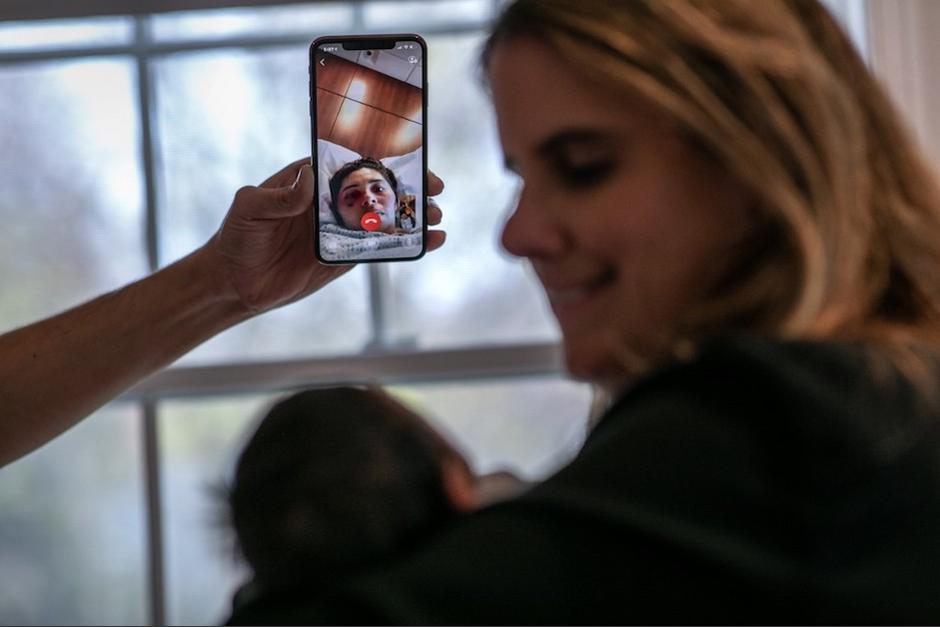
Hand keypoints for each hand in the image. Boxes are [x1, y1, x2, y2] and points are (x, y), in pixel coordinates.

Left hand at [211, 157, 445, 313]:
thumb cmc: (237, 236)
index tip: (409, 160)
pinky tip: (429, 243)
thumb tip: (309, 178)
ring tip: (437, 217)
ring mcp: (341, 230)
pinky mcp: (346, 257)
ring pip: (384, 219)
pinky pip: (379, 248)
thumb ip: (281, 196)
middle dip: (409, 187)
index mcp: (312, 179)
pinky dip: (405, 245)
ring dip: (413, 217)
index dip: (383, 160)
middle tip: (435, 189)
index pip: (353, 162)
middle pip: (377, 189)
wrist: (235, 283)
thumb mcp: (250, 207)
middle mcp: (331, 201)